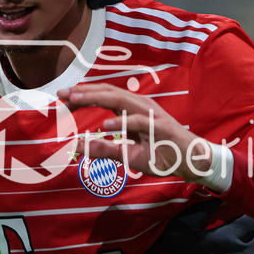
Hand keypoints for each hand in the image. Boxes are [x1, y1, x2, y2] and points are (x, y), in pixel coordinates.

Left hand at [59, 84, 213, 182]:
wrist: (192, 162)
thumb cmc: (162, 155)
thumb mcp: (127, 155)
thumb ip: (104, 150)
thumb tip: (78, 148)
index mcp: (132, 109)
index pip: (104, 96)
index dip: (83, 94)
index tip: (62, 98)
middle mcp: (140, 106)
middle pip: (108, 92)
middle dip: (84, 92)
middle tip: (62, 95)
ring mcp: (151, 114)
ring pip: (120, 100)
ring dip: (96, 98)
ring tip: (76, 99)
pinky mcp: (160, 126)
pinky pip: (138, 121)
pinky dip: (121, 122)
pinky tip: (105, 125)